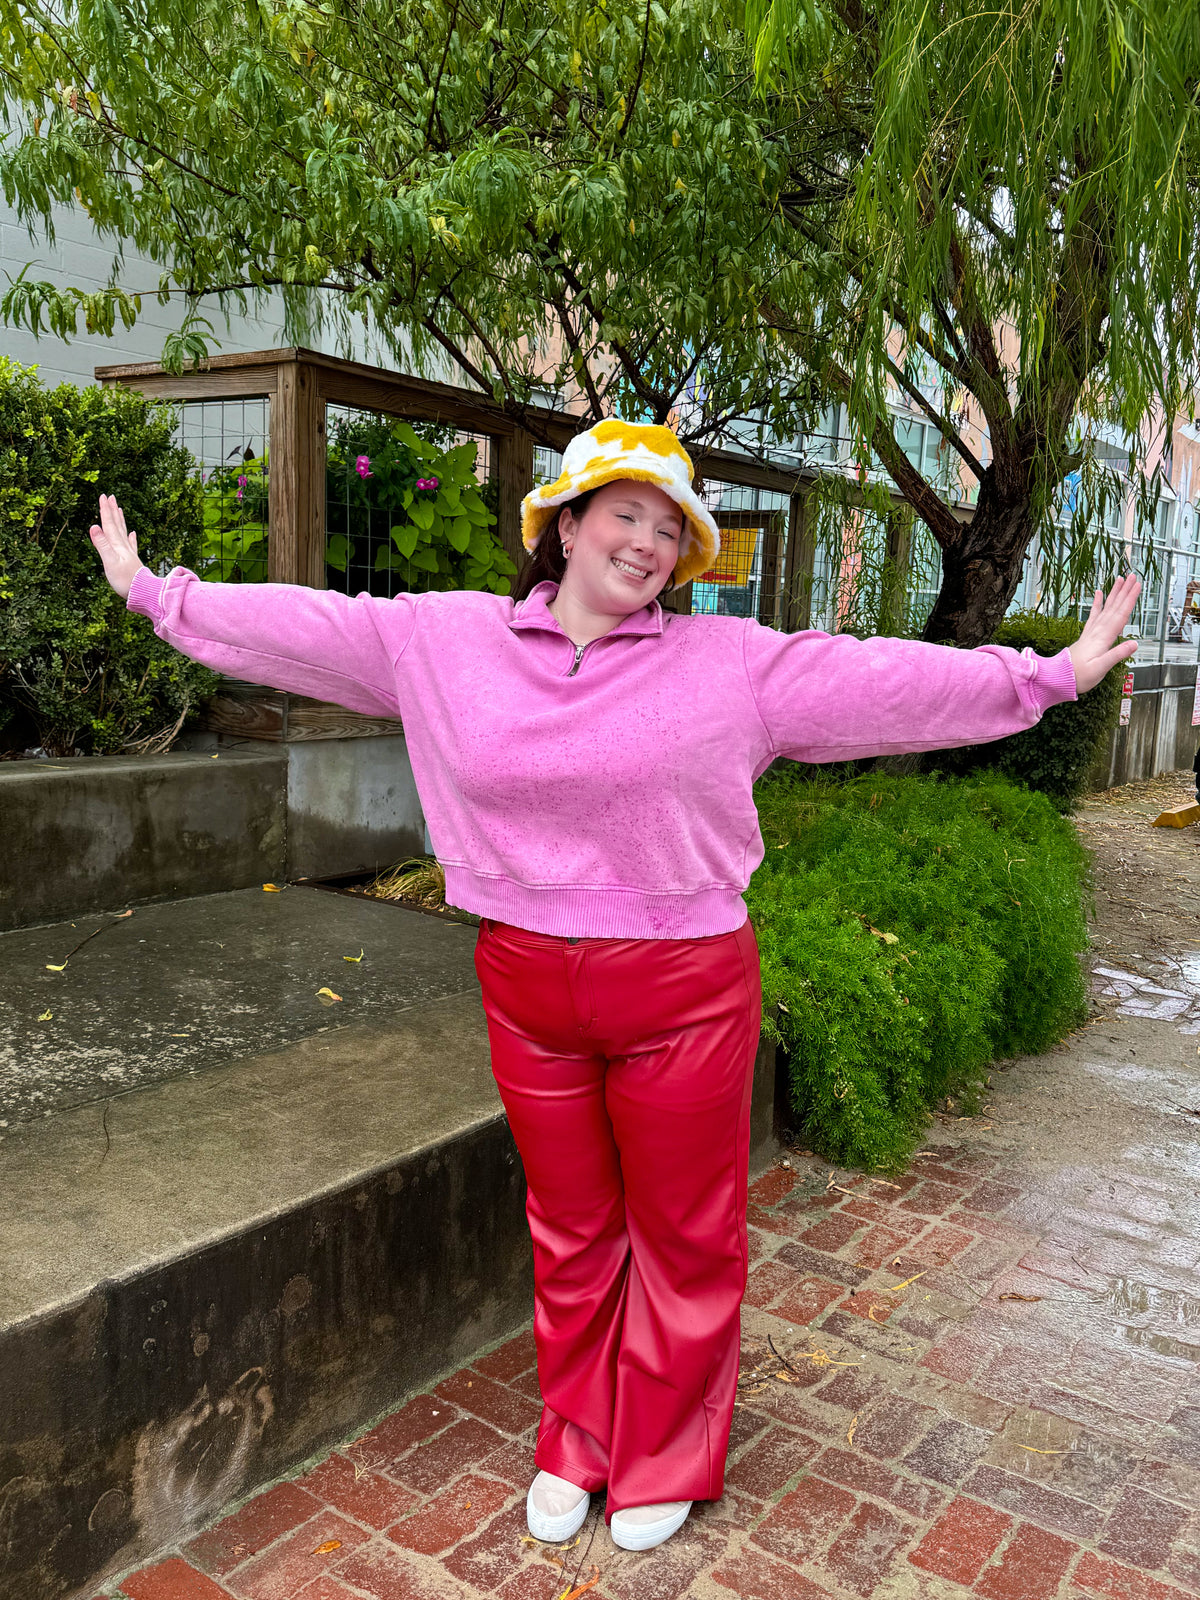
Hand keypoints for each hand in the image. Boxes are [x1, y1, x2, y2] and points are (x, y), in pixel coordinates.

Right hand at [89, 494, 144, 600]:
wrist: (143, 593)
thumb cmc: (125, 580)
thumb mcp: (109, 562)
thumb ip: (101, 544)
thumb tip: (93, 526)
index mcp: (117, 545)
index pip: (109, 524)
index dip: (105, 510)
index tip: (103, 496)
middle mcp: (124, 547)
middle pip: (117, 525)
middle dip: (112, 510)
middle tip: (110, 496)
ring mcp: (129, 553)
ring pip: (124, 532)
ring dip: (120, 520)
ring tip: (120, 509)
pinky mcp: (132, 561)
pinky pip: (131, 545)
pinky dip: (131, 538)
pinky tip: (133, 533)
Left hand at [1067, 574, 1140, 693]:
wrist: (1059, 677)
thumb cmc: (1079, 676)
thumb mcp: (1100, 668)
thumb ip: (1117, 655)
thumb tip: (1134, 644)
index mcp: (1103, 637)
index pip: (1120, 614)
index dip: (1130, 599)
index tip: (1138, 586)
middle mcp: (1097, 631)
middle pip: (1114, 607)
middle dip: (1124, 591)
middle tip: (1133, 576)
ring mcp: (1092, 632)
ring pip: (1106, 608)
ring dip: (1114, 593)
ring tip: (1120, 579)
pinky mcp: (1088, 635)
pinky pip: (1094, 615)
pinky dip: (1097, 603)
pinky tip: (1098, 593)